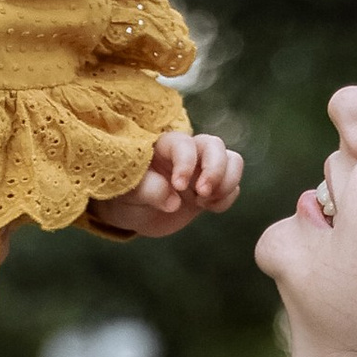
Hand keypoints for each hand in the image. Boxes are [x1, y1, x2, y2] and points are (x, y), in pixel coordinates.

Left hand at [88, 131, 244, 239]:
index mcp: (163, 147)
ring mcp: (202, 169)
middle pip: (215, 145)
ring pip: (232, 160)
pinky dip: (227, 197)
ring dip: (227, 182)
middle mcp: (187, 153)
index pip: (184, 144)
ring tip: (205, 202)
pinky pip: (232, 185)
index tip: (178, 186)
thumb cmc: (124, 196)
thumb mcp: (126, 194)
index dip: (186, 163)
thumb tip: (173, 199)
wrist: (132, 212)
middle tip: (202, 194)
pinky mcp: (211, 186)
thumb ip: (146, 191)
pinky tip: (207, 207)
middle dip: (215, 170)